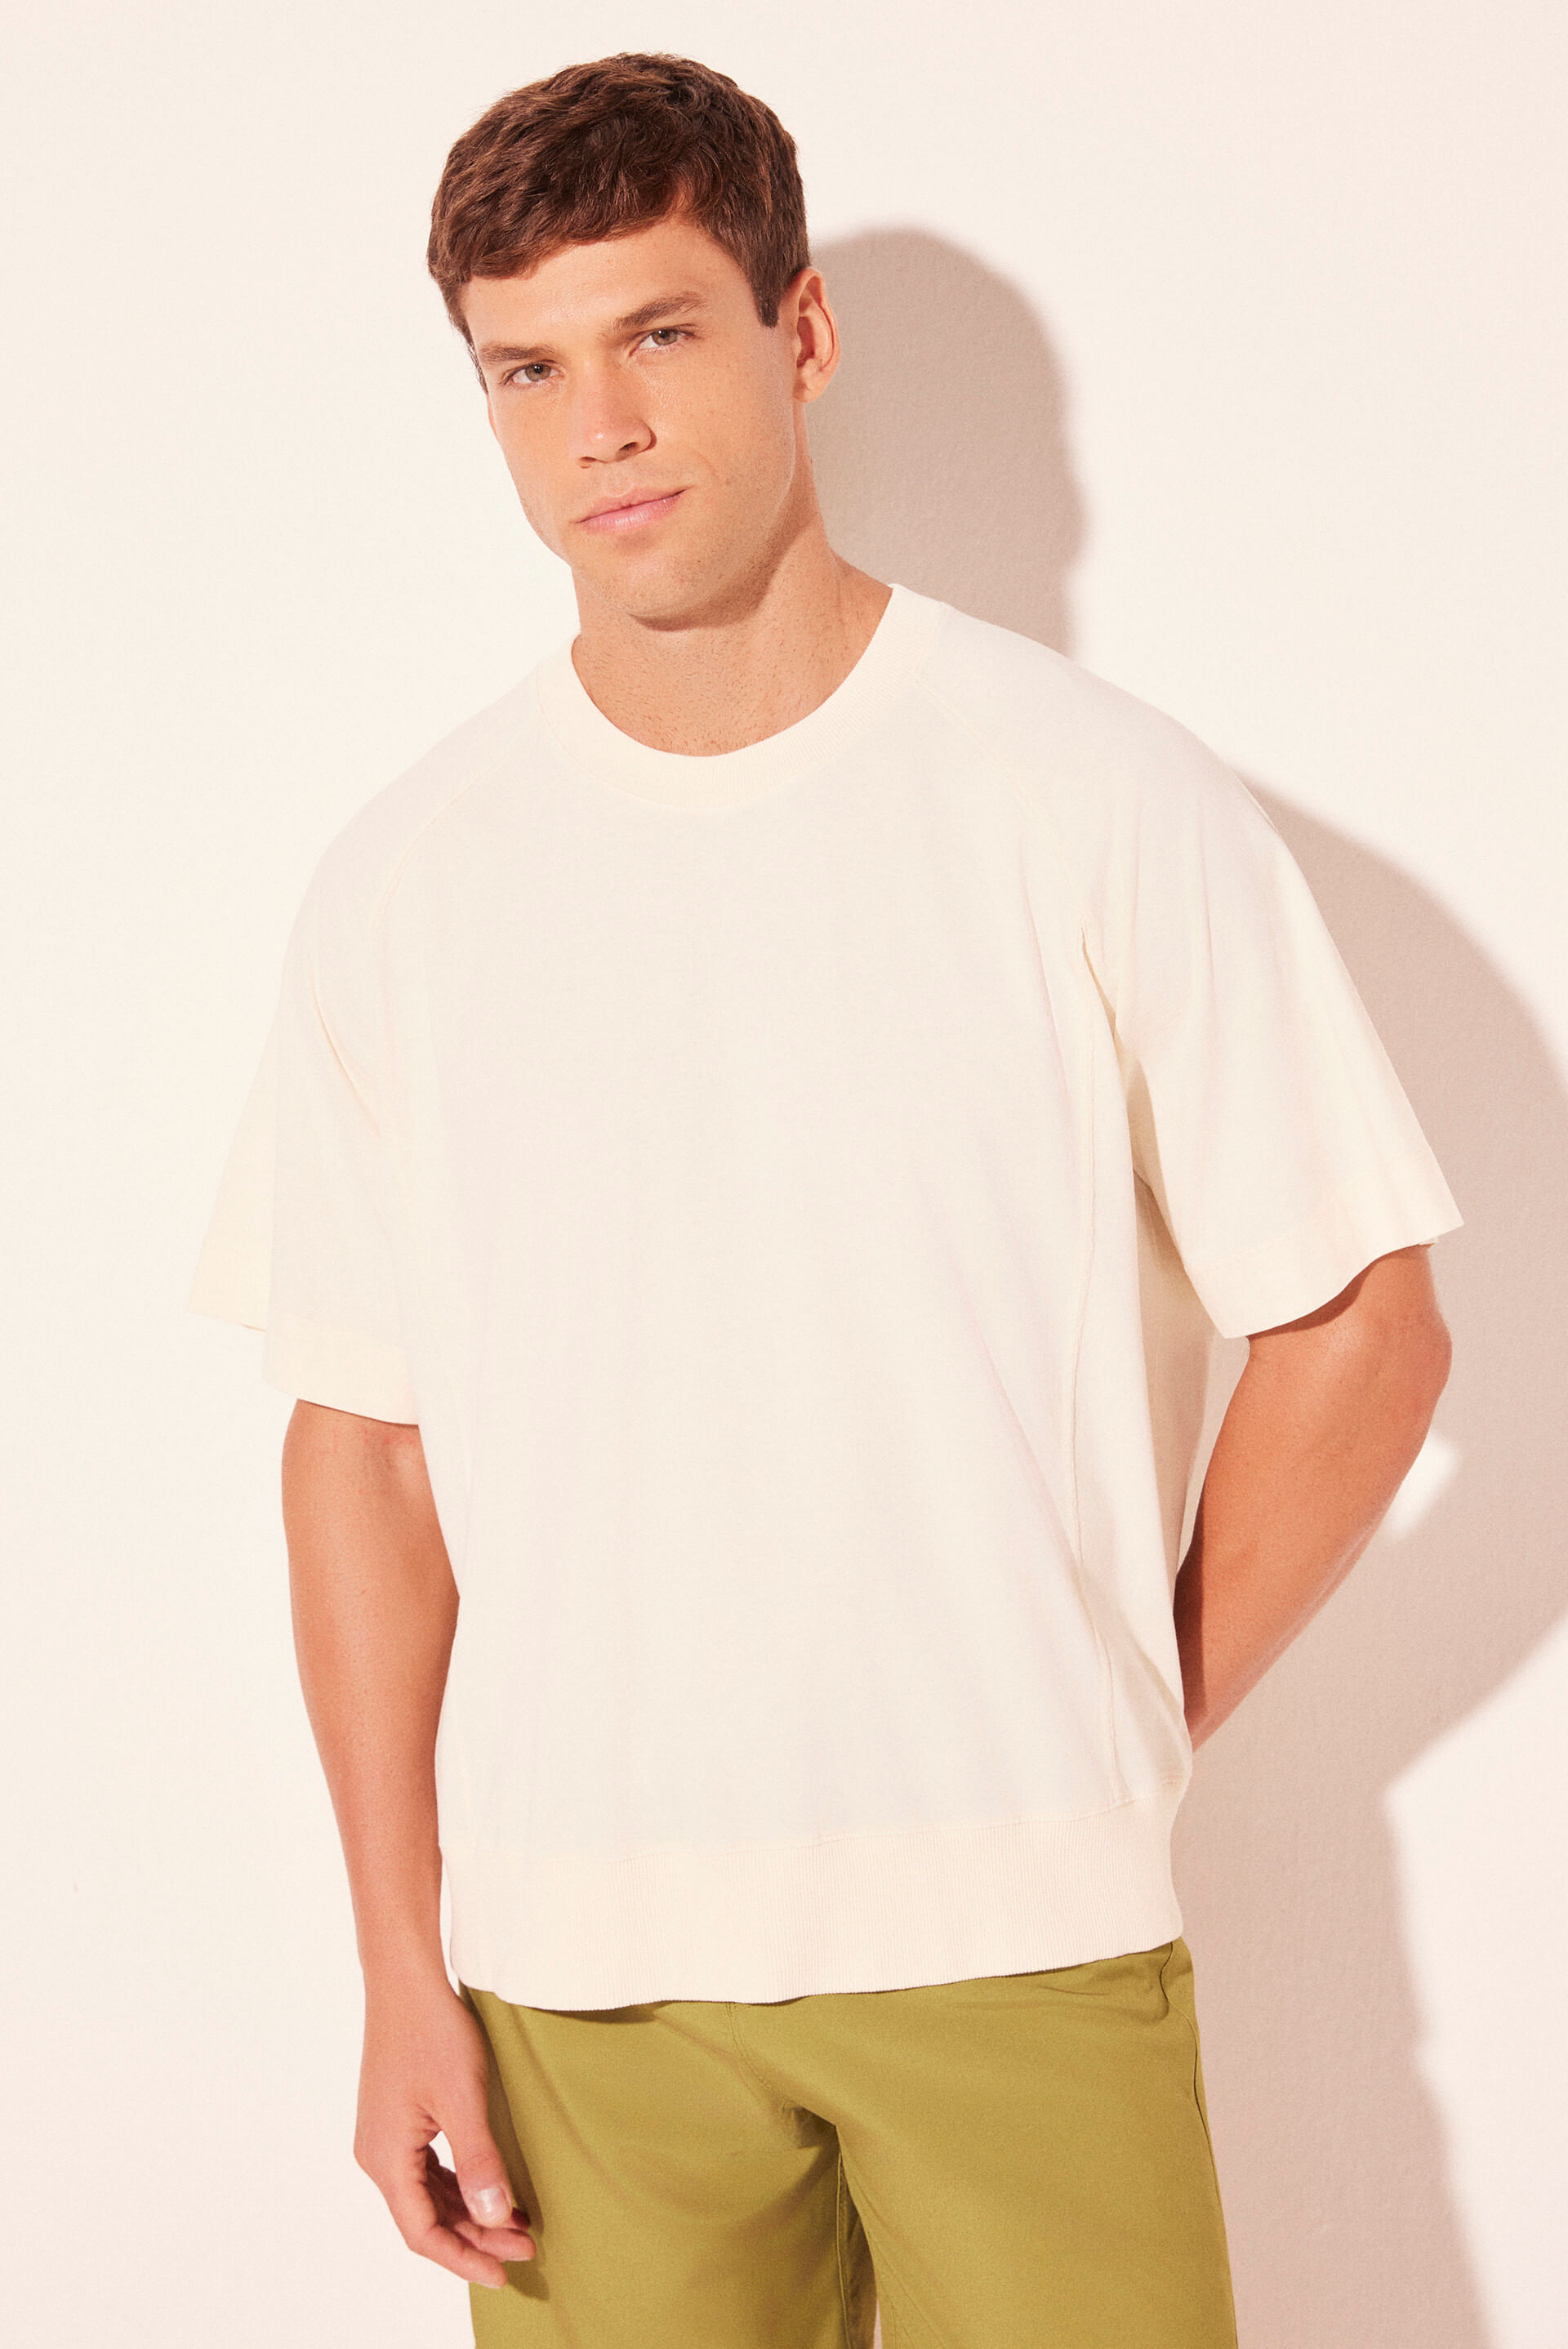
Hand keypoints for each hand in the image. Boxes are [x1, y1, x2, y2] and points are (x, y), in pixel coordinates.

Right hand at [354, 1969, 536, 2289]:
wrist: (406, 1979)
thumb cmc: (432, 2030)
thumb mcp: (463, 2098)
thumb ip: (478, 2162)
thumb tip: (494, 2218)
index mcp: (386, 2158)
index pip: (423, 2233)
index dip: (464, 2258)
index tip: (504, 2273)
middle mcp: (377, 2155)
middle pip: (426, 2217)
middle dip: (476, 2236)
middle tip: (528, 2245)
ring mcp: (385, 2136)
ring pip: (427, 2195)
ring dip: (470, 2212)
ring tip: (518, 2223)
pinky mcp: (397, 2118)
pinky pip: (427, 2169)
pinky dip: (459, 2186)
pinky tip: (490, 2189)